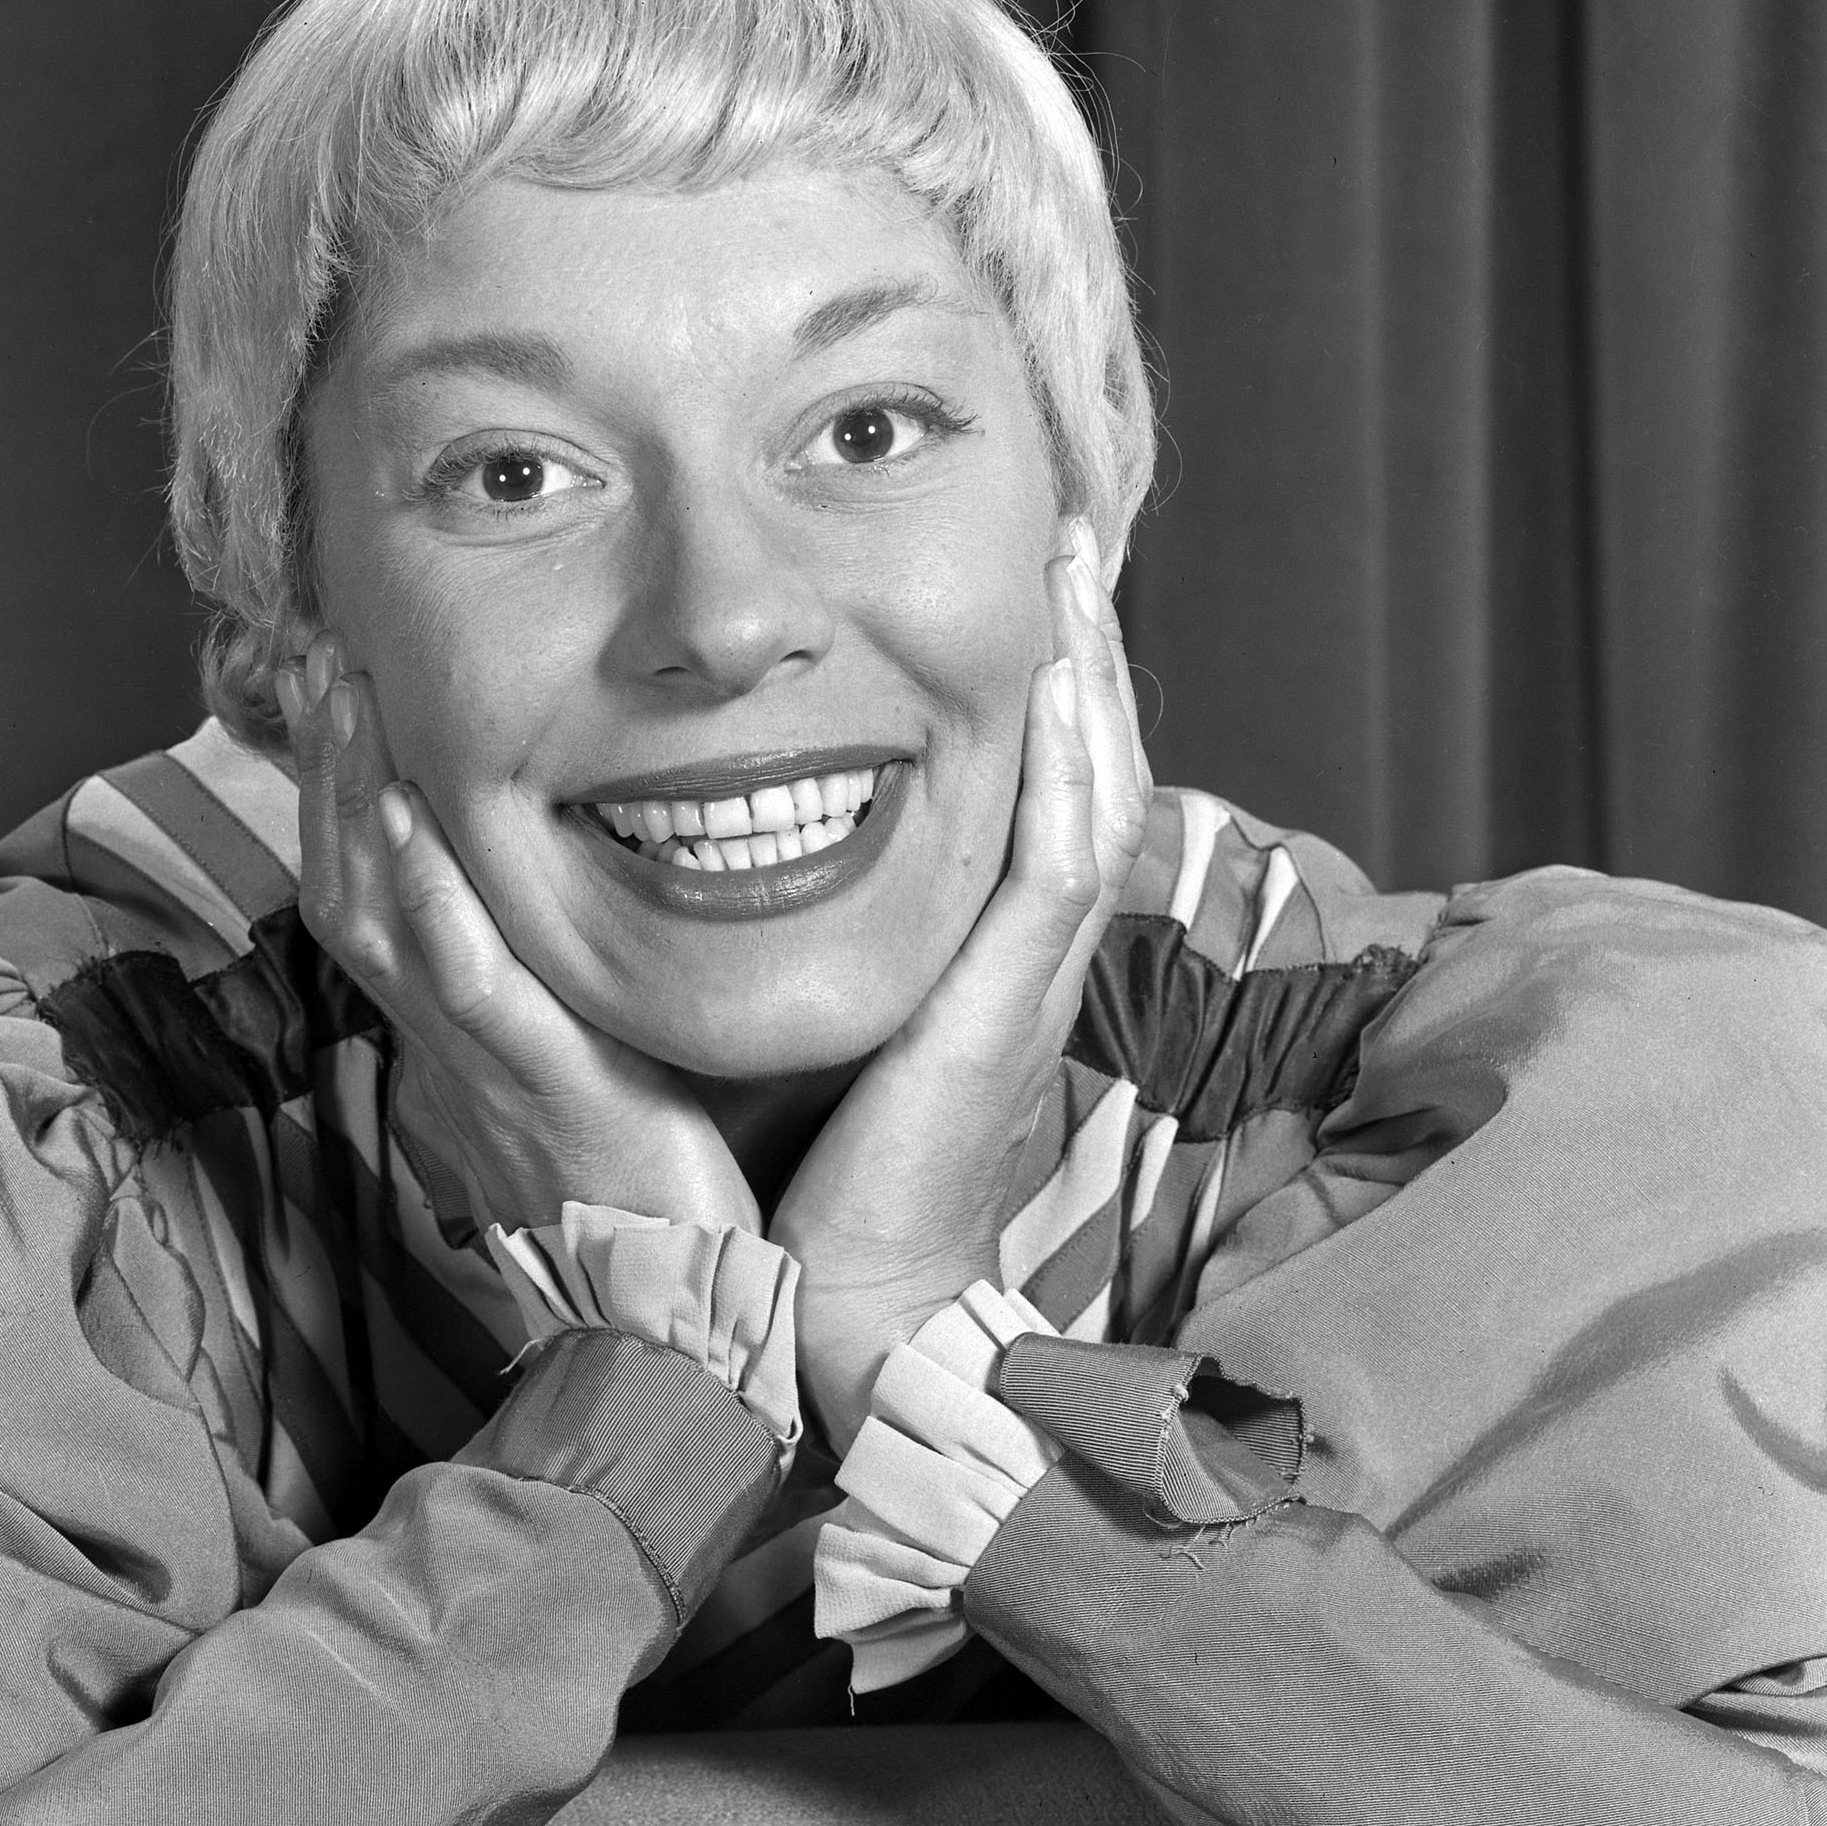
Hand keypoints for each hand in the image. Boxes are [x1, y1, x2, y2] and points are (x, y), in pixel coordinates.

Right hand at [280, 639, 758, 1238]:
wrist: (664, 1315)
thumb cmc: (644, 1189)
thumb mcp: (590, 1062)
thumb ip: (566, 987)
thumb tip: (574, 907)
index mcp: (463, 1028)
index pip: (375, 894)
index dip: (342, 794)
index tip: (342, 692)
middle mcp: (451, 1037)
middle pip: (352, 884)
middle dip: (330, 766)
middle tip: (322, 658)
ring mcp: (485, 1061)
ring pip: (385, 919)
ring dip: (356, 801)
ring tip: (349, 699)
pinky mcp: (543, 1083)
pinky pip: (468, 985)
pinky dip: (431, 902)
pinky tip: (408, 825)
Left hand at [769, 522, 1151, 1449]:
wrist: (831, 1297)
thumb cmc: (808, 1169)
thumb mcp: (811, 1009)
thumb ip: (801, 923)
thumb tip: (733, 829)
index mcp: (978, 945)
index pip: (1028, 779)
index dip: (1036, 675)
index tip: (1017, 572)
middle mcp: (1021, 949)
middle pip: (1083, 764)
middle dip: (1080, 642)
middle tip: (1070, 528)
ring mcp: (1029, 978)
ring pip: (1093, 795)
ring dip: (1090, 675)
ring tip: (1077, 568)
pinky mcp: (1009, 1013)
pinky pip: (1061, 873)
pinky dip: (1068, 775)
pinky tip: (1056, 689)